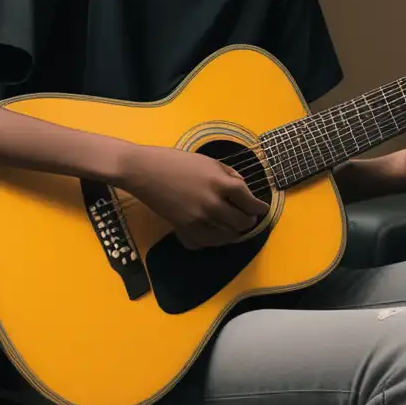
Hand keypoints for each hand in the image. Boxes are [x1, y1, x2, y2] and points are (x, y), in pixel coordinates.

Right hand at [120, 144, 268, 248]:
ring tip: (233, 226)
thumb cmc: (175, 161)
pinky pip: (207, 243)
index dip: (259, 207)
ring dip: (234, 232)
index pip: (249, 201)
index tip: (262, 208)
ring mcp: (198, 220)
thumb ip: (228, 174)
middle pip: (242, 222)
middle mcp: (212, 204)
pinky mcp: (184, 229)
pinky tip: (215, 233)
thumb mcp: (208, 161)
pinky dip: (215, 240)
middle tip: (247, 217)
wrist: (144, 172)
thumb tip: (243, 188)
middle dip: (248, 221)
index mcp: (220, 183)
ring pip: (227, 236)